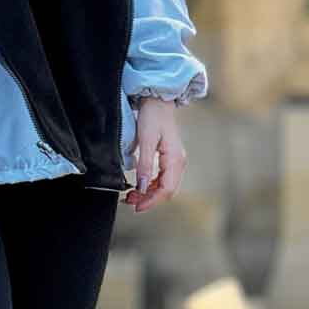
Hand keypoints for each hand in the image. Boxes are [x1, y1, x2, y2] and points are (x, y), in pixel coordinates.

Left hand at [124, 98, 186, 212]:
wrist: (158, 101)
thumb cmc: (153, 116)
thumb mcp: (146, 140)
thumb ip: (144, 165)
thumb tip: (140, 187)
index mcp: (175, 159)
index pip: (167, 189)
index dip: (152, 201)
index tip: (137, 207)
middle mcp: (178, 163)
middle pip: (166, 190)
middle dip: (149, 199)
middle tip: (129, 201)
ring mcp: (175, 161)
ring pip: (164, 186)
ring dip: (149, 194)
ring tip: (131, 196)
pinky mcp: (169, 159)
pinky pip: (162, 179)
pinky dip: (150, 185)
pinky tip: (139, 186)